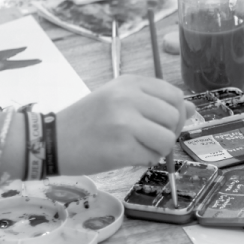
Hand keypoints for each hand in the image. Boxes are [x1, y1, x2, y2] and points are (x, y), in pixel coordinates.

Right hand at [56, 75, 195, 174]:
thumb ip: (156, 102)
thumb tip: (194, 109)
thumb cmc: (87, 121)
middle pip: (175, 117)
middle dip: (168, 132)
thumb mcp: (119, 100)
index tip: (163, 122)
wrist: (50, 141)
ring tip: (137, 146)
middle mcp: (128, 98)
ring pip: (167, 139)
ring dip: (157, 149)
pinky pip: (152, 157)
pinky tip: (125, 155)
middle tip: (148, 138)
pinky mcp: (120, 148)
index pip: (175, 95)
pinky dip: (144, 160)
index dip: (177, 112)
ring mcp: (124, 122)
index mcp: (130, 82)